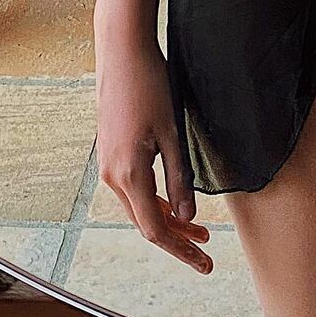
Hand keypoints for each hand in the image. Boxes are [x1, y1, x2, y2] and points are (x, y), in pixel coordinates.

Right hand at [95, 34, 212, 273]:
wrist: (122, 53)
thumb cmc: (150, 86)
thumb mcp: (171, 134)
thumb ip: (179, 177)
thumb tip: (188, 217)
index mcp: (128, 174)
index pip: (155, 228)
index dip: (180, 249)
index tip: (204, 262)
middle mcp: (111, 176)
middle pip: (146, 222)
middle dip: (177, 239)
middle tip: (207, 251)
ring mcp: (108, 165)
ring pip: (139, 206)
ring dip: (168, 220)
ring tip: (199, 230)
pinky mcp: (111, 153)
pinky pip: (133, 189)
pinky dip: (155, 202)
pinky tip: (175, 203)